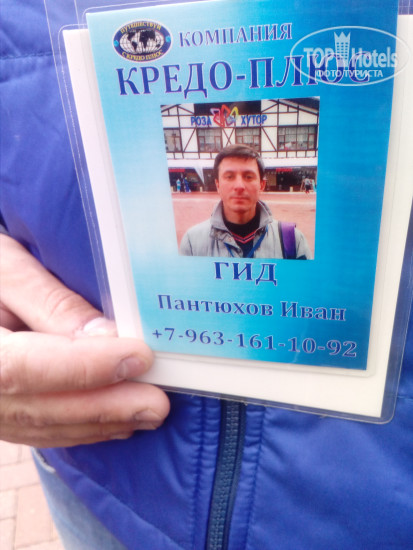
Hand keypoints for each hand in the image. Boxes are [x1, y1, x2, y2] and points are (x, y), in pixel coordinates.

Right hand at [0, 235, 169, 446]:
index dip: (83, 368)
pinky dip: (79, 428)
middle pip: (37, 406)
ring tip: (147, 413)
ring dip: (99, 423)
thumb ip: (52, 302)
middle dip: (104, 407)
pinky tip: (115, 422)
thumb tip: (107, 336)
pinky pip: (36, 430)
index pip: (22, 368)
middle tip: (157, 403)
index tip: (137, 358)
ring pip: (40, 426)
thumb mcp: (7, 268)